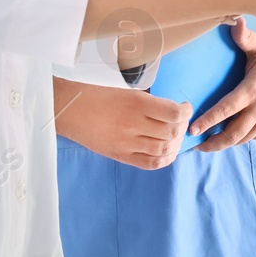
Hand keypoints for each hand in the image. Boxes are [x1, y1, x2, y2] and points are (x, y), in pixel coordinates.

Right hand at [52, 77, 191, 170]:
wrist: (70, 110)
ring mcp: (126, 143)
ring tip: (175, 136)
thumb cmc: (98, 96)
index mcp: (136, 103)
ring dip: (175, 144)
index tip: (185, 107)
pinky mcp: (120, 156)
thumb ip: (150, 104)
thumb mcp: (127, 92)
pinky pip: (149, 164)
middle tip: (181, 122)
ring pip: (163, 149)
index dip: (185, 112)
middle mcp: (133, 124)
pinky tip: (167, 152)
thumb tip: (173, 113)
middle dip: (182, 127)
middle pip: (171, 133)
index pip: (174, 113)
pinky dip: (163, 159)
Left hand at [190, 20, 255, 150]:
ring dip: (223, 143)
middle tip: (193, 145)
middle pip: (232, 134)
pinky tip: (226, 137)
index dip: (208, 121)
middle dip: (211, 143)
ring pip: (241, 139)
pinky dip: (238, 139)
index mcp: (254, 89)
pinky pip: (252, 138)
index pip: (226, 109)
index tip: (191, 129)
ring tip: (205, 144)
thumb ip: (245, 37)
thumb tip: (235, 21)